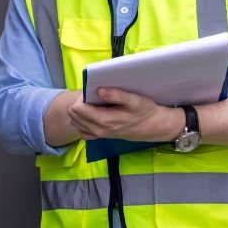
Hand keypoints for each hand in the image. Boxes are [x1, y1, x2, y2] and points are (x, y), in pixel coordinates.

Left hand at [67, 87, 182, 141]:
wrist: (154, 127)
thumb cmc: (145, 111)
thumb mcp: (134, 100)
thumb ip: (116, 95)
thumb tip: (99, 90)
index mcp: (104, 120)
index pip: (78, 108)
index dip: (81, 97)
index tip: (91, 91)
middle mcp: (99, 130)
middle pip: (74, 116)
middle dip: (79, 103)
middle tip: (92, 96)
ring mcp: (99, 135)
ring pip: (76, 123)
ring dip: (79, 111)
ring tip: (92, 103)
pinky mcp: (101, 136)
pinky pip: (83, 131)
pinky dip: (82, 121)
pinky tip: (92, 114)